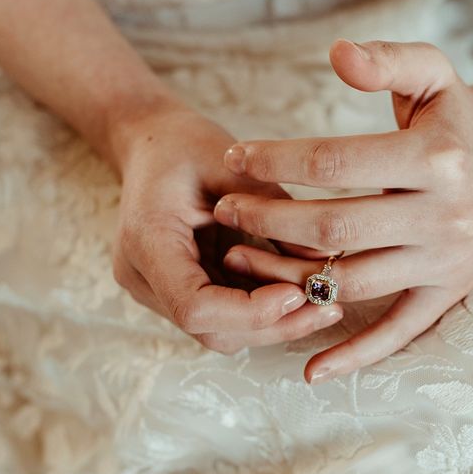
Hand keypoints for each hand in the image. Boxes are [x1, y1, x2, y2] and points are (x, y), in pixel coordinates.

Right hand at [110, 100, 345, 350]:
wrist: (148, 142)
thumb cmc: (184, 144)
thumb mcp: (232, 165)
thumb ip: (273, 207)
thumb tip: (324, 256)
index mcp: (147, 242)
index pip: (193, 306)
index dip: (249, 311)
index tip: (298, 293)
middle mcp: (144, 277)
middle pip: (210, 329)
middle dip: (272, 325)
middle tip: (328, 308)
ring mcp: (158, 289)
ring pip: (219, 331)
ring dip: (272, 323)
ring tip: (323, 302)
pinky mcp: (177, 288)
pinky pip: (222, 314)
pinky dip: (261, 308)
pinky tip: (299, 291)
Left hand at [214, 39, 472, 382]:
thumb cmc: (454, 113)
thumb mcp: (432, 71)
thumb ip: (386, 60)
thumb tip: (336, 52)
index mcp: (437, 158)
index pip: (335, 164)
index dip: (276, 161)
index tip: (236, 157)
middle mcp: (446, 216)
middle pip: (334, 228)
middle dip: (268, 220)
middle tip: (224, 211)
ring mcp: (448, 261)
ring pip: (351, 281)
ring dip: (287, 277)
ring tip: (238, 258)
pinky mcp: (448, 291)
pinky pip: (399, 331)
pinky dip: (356, 355)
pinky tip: (311, 369)